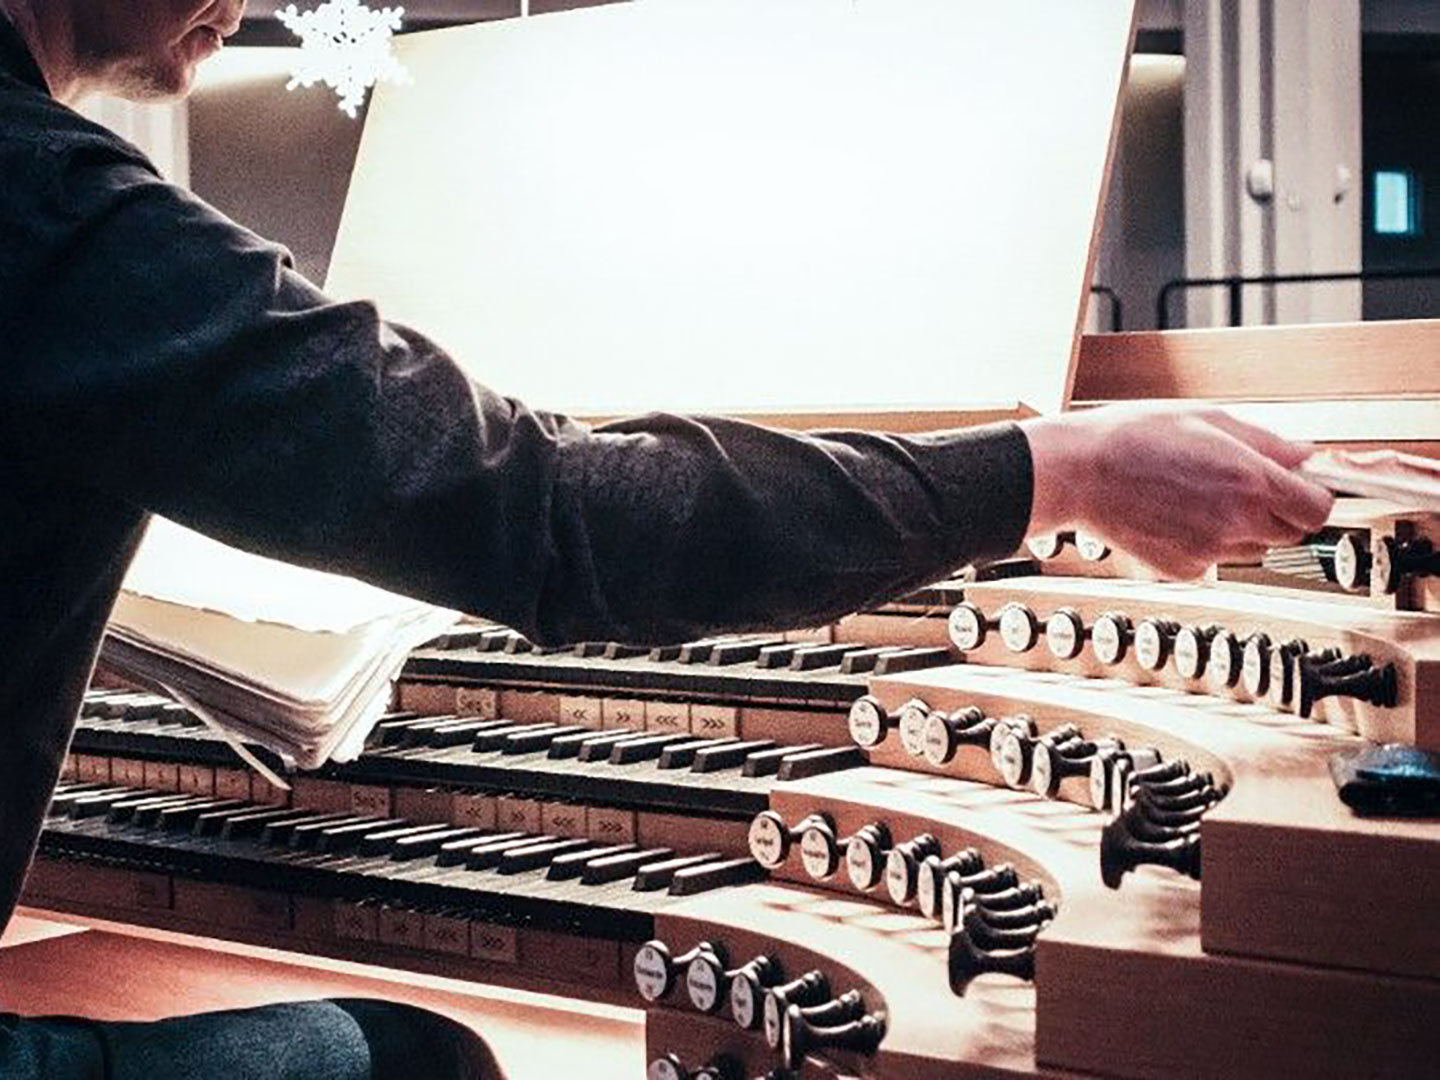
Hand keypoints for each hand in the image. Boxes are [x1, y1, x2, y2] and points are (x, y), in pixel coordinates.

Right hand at [1020, 404, 1333, 579]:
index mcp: (1248, 481)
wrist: (1078, 473)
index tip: (1301, 487)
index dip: (1312, 496)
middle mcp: (1234, 522)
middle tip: (1243, 486)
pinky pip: (1214, 559)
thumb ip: (1266, 442)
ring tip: (1199, 497)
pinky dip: (1206, 542)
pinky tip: (1177, 515)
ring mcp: (1208, 551)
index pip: (1318, 509)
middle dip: (1278, 511)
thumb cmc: (1131, 438)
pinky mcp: (1183, 570)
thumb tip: (1303, 456)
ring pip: (1252, 548)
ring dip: (1242, 528)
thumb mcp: (1207, 418)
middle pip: (1290, 533)